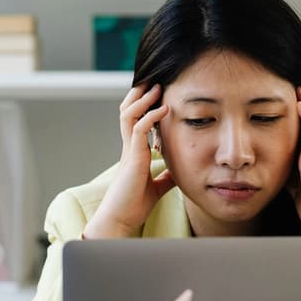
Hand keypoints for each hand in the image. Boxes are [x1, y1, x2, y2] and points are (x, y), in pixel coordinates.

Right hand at [84, 84, 173, 238]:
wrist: (121, 220)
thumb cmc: (134, 204)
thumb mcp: (158, 186)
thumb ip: (166, 175)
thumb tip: (179, 171)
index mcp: (134, 151)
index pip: (136, 119)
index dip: (144, 104)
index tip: (158, 92)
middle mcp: (129, 147)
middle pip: (128, 110)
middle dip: (140, 94)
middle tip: (155, 80)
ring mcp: (129, 150)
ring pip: (129, 114)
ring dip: (143, 99)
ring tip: (157, 87)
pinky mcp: (132, 157)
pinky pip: (138, 129)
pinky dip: (151, 116)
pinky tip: (163, 109)